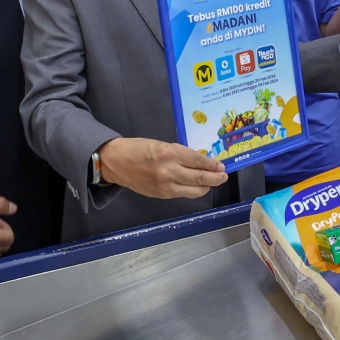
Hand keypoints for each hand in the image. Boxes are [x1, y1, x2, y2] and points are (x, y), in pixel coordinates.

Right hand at [98, 138, 227, 199]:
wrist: (116, 162)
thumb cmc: (138, 149)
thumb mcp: (162, 144)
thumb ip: (180, 153)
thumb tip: (199, 160)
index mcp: (169, 153)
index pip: (197, 160)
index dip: (211, 164)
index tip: (221, 166)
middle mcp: (169, 170)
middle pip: (199, 177)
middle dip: (215, 178)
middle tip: (223, 176)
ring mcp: (165, 185)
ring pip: (193, 190)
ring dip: (206, 187)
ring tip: (213, 183)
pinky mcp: (160, 195)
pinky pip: (182, 194)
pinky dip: (192, 191)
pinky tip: (198, 187)